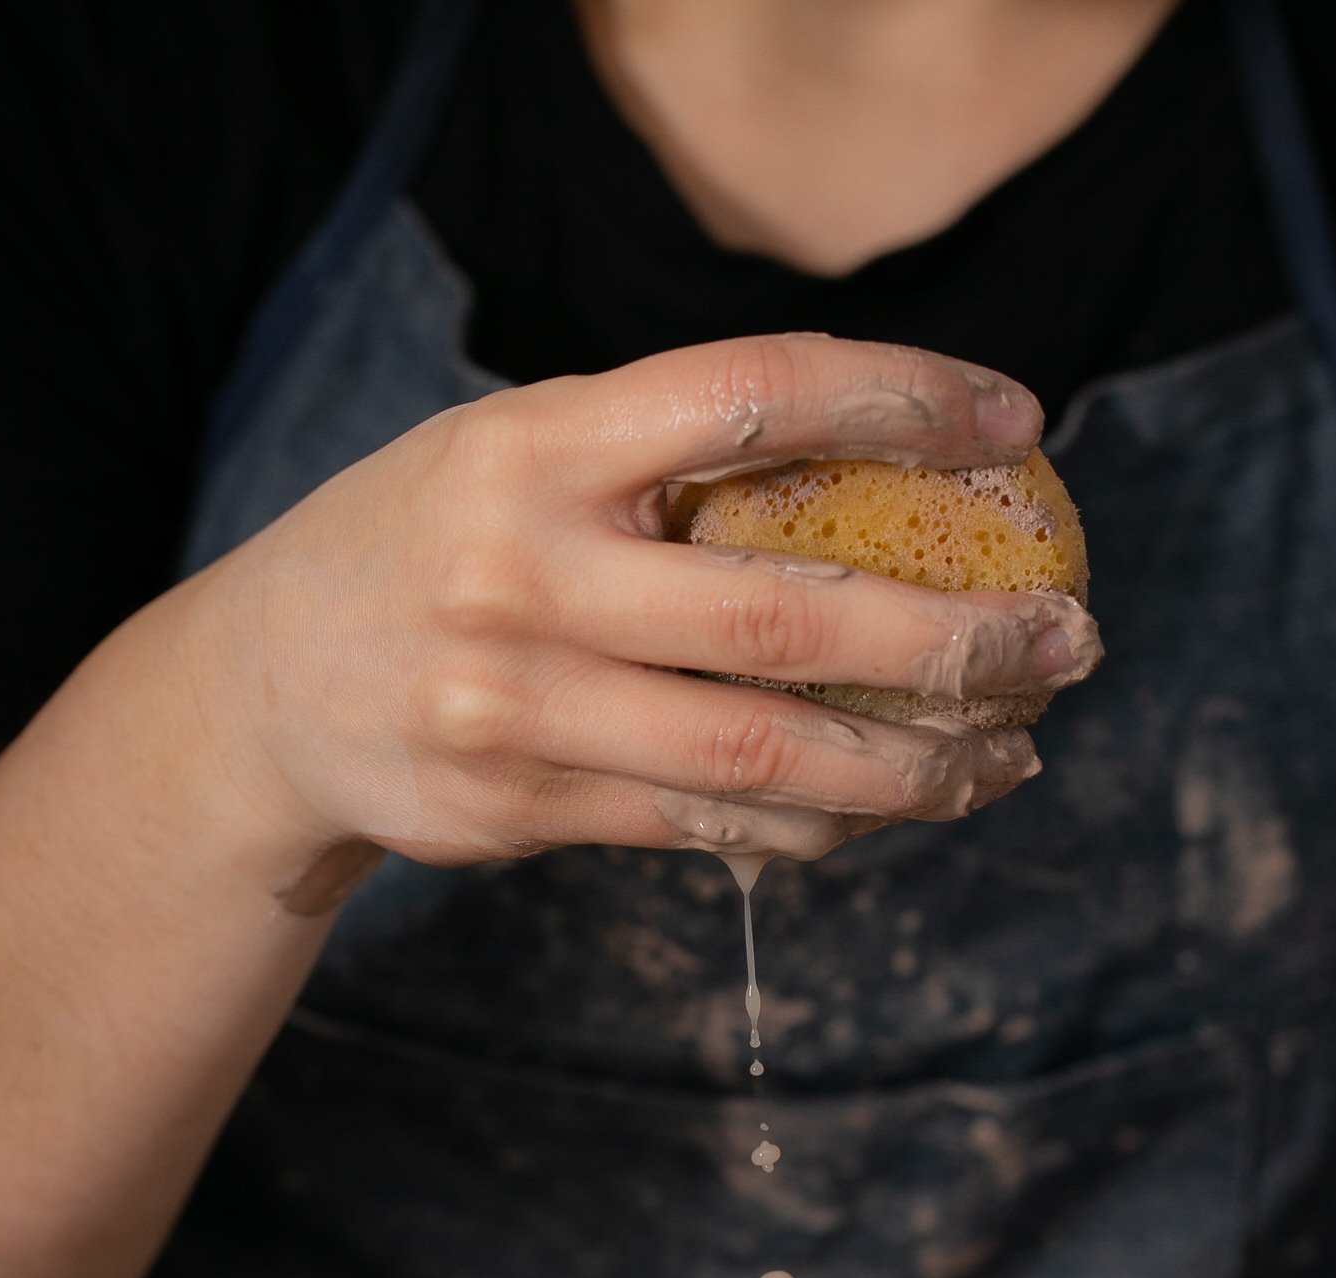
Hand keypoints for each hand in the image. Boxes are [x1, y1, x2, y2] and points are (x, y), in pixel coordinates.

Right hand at [192, 334, 1098, 904]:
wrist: (267, 693)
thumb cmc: (431, 545)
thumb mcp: (515, 451)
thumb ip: (662, 460)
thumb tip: (891, 470)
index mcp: (534, 445)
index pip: (748, 393)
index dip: (900, 400)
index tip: (1018, 424)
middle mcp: (524, 574)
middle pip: (789, 617)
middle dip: (958, 639)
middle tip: (1069, 640)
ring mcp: (519, 708)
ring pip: (767, 754)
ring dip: (919, 766)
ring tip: (1015, 753)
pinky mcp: (525, 813)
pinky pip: (715, 826)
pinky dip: (826, 821)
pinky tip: (900, 803)